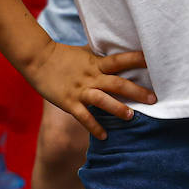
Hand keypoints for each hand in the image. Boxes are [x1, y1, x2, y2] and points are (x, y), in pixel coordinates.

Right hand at [22, 41, 154, 138]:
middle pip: (117, 83)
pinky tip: (104, 136)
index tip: (153, 62)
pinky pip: (84, 117)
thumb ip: (100, 56)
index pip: (119, 60)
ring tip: (131, 116)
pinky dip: (94, 127)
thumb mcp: (83, 53)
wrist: (35, 59)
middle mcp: (90, 77)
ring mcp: (79, 90)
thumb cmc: (61, 55)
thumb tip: (118, 52)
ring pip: (102, 100)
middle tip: (153, 99)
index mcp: (95, 63)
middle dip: (136, 91)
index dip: (136, 60)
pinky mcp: (68, 102)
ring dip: (118, 108)